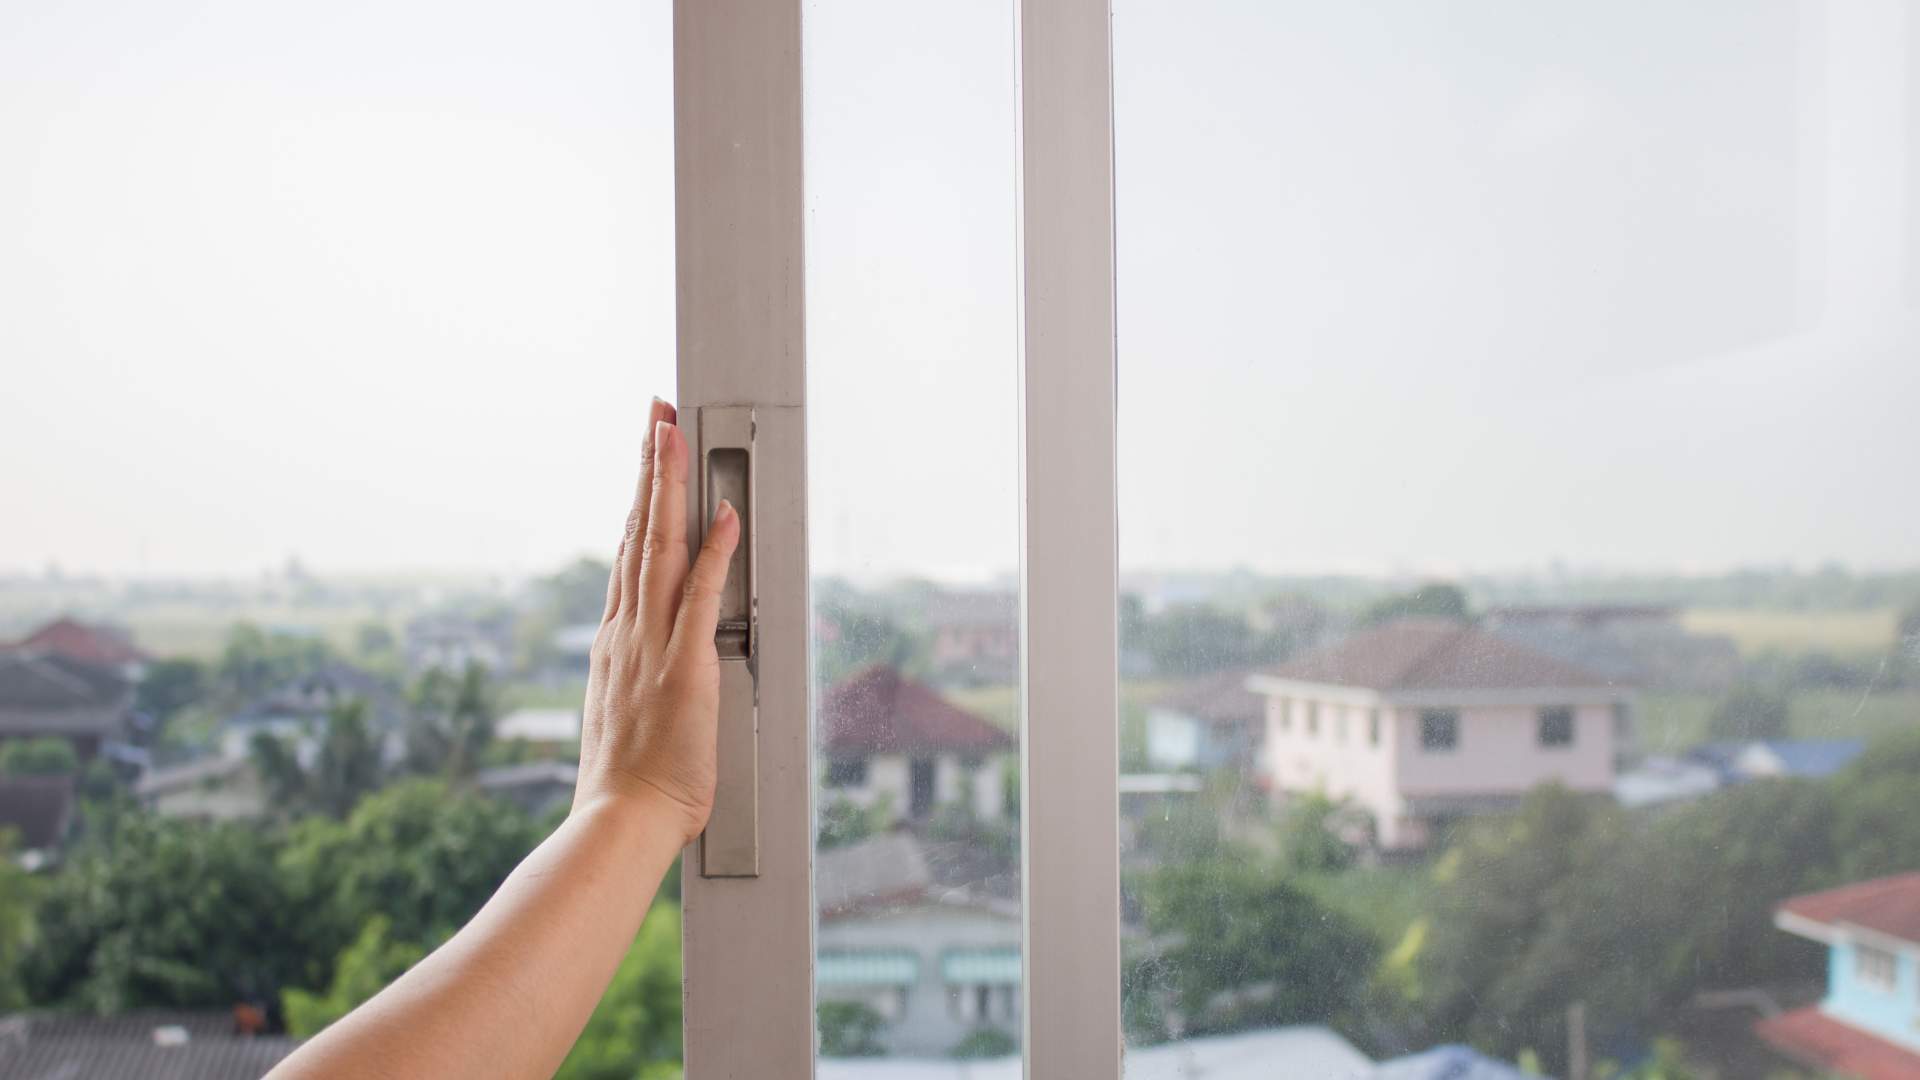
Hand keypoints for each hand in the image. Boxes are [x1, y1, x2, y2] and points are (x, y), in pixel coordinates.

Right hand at [575, 398, 740, 844]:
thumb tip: (647, 667)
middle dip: (648, 469)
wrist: (619, 822)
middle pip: (637, 533)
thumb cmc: (629, 786)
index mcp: (614, 643)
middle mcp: (626, 632)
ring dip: (667, 487)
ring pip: (659, 549)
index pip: (627, 556)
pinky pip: (700, 598)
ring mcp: (651, 645)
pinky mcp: (684, 667)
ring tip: (670, 432)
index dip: (635, 504)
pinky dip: (713, 553)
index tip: (642, 463)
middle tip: (655, 415)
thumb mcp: (625, 717)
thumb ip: (637, 679)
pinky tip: (721, 515)